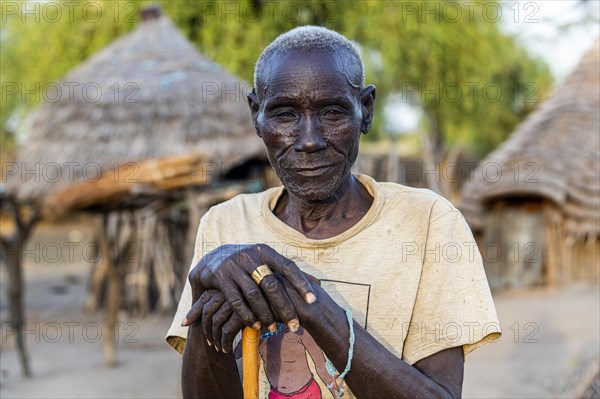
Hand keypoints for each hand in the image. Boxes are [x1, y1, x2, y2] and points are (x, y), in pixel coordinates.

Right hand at [184, 244, 315, 332]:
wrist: (212, 260)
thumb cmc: (248, 265)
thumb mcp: (266, 262)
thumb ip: (288, 273)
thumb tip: (319, 283)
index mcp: (265, 251)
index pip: (287, 266)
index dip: (301, 283)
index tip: (313, 301)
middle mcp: (250, 256)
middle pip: (272, 285)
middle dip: (285, 307)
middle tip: (295, 325)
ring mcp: (234, 266)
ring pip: (255, 295)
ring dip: (266, 315)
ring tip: (275, 329)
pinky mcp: (220, 278)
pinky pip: (236, 300)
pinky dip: (247, 315)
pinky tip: (256, 326)